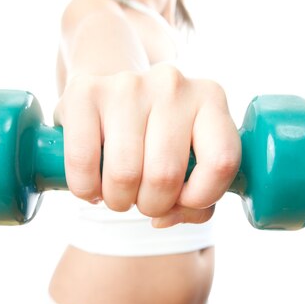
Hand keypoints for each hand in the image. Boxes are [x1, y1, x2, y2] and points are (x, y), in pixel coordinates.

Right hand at [53, 63, 240, 227]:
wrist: (108, 93)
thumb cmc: (156, 136)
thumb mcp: (188, 157)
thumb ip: (195, 199)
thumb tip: (164, 218)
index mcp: (210, 98)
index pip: (221, 162)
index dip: (201, 197)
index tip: (184, 200)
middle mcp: (172, 84)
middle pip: (165, 176)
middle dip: (152, 205)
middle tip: (143, 198)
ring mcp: (127, 85)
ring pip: (125, 174)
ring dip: (119, 200)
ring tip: (118, 192)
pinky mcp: (84, 92)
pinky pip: (83, 163)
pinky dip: (85, 189)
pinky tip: (92, 184)